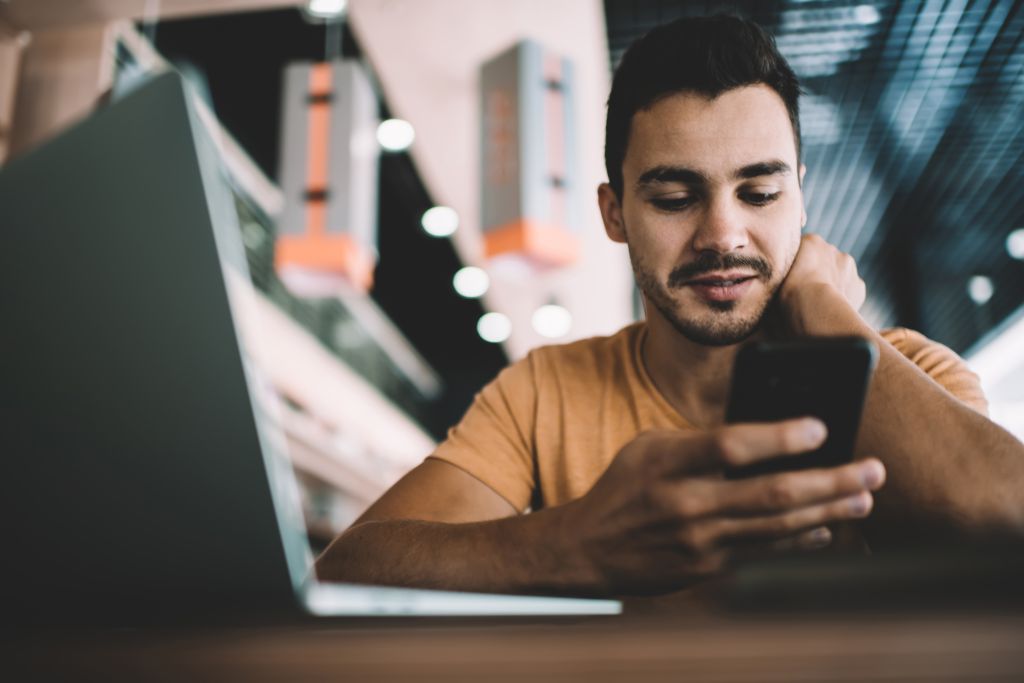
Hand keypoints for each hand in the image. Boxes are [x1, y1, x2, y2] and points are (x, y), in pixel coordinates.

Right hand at [558, 418, 885, 595]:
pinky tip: (827, 528)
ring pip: (777, 527)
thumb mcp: (649, 448)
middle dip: (829, 480)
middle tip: (873, 469)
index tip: (820, 427)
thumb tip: (765, 434)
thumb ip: (700, 442)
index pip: (729, 445)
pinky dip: (800, 541)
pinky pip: (764, 554)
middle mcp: (684, 503)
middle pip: (770, 492)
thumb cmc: (624, 488)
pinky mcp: (706, 569)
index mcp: (666, 462)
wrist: (587, 549)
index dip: (779, 437)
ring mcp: (697, 541)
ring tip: (864, 498)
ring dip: (828, 512)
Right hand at [774, 234, 866, 336]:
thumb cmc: (787, 295)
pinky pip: (849, 289)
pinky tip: (829, 309)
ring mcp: (848, 266)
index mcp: (811, 240)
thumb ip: (775, 273)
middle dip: (814, 272)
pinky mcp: (858, 285)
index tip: (787, 280)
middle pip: (821, 259)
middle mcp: (832, 248)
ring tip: (815, 303)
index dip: (794, 265)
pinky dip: (841, 297)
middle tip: (801, 292)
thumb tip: (762, 282)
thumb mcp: (772, 279)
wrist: (814, 311)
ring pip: (836, 273)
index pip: (801, 249)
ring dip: (829, 283)